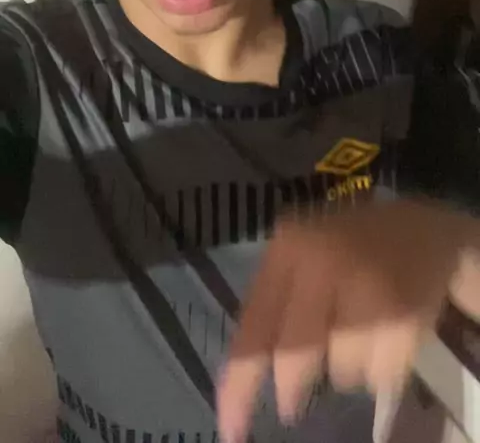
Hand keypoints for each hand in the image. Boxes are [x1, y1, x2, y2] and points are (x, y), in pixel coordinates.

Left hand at [217, 200, 472, 442]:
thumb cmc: (350, 247)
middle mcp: (323, 260)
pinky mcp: (405, 312)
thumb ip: (276, 303)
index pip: (253, 328)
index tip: (231, 431)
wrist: (423, 230)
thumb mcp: (301, 256)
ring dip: (346, 370)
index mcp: (288, 247)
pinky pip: (381, 375)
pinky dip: (381, 369)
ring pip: (341, 370)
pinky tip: (386, 336)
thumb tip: (247, 378)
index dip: (239, 386)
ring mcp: (366, 285)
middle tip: (292, 404)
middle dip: (292, 388)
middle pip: (295, 355)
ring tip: (359, 336)